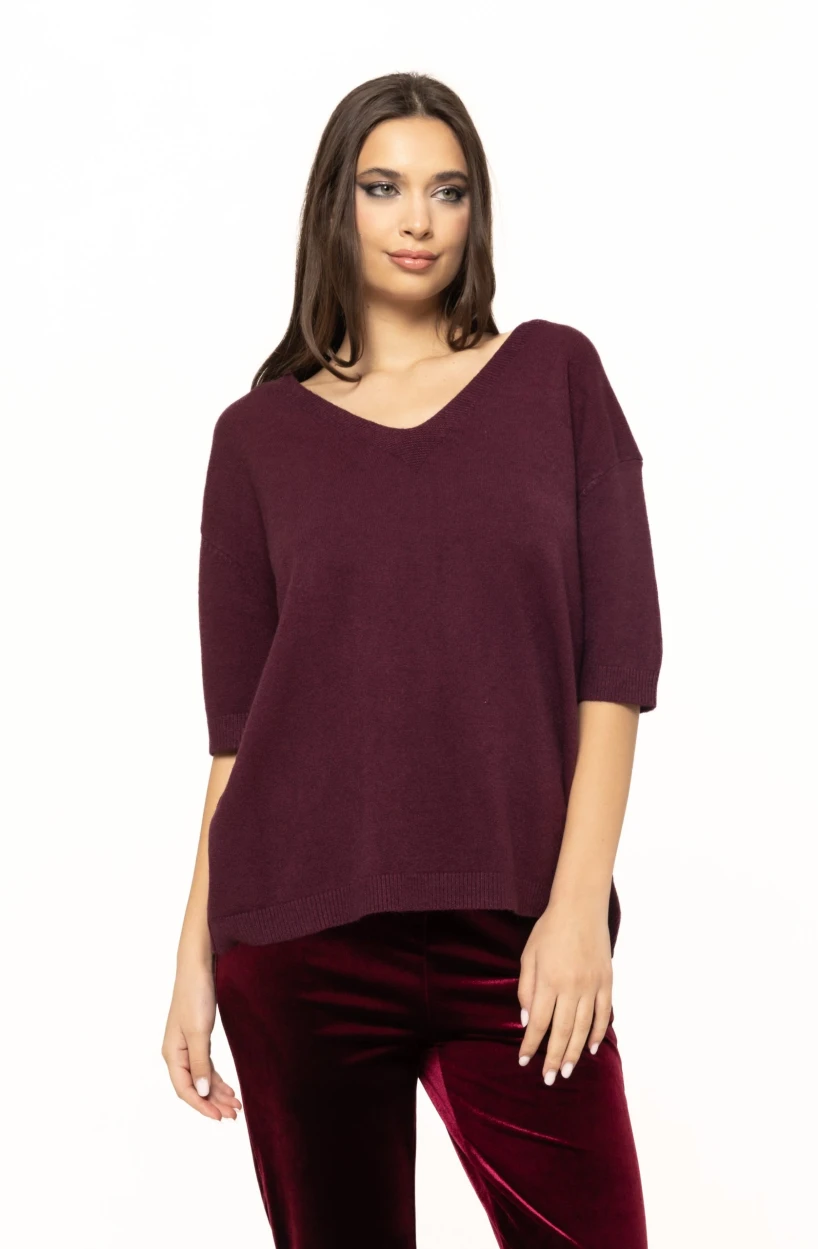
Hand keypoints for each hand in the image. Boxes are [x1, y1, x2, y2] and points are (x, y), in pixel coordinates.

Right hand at [161, 957, 241, 1120]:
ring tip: (235, 1104)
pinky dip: (217, 1077)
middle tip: (234, 1114)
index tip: (220, 1117)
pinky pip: (206, 1065)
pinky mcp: (198, 1036)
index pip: (185, 1090)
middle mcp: (177, 1053)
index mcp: (172, 1054)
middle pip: (194, 1086)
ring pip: (202, 1077)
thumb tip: (202, 1092)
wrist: (198, 966)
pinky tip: (228, 1086)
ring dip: (218, 1092)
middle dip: (213, 1102)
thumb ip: (199, 1063)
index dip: (202, 1106)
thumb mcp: (199, 1032)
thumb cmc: (195, 995)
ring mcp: (187, 1045)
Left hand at [517, 898, 612, 1084]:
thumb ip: (527, 989)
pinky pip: (603, 1014)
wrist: (581, 908)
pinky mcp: (607, 982)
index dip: (531, 1044)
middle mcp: (572, 987)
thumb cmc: (549, 931)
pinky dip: (597, 1033)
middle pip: (562, 1031)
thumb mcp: (528, 956)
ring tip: (567, 1071)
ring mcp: (592, 986)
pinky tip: (589, 1048)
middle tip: (549, 1078)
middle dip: (553, 1058)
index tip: (523, 1060)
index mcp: (549, 981)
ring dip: (574, 1052)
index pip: (539, 1023)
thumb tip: (528, 1021)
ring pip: (583, 1028)